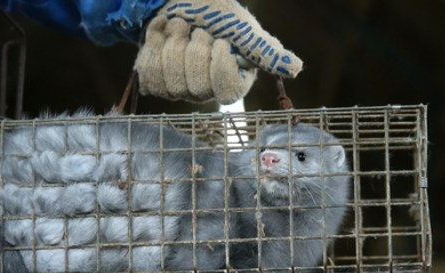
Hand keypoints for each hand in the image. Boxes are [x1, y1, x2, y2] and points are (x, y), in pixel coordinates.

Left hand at [134, 15, 256, 104]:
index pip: (227, 92)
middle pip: (196, 87)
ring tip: (180, 29)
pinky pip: (149, 76)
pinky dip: (153, 46)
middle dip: (194, 48)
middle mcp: (207, 90)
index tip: (219, 40)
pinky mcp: (156, 80)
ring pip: (170, 83)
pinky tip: (162, 35)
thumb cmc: (211, 8)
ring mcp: (180, 88)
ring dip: (173, 44)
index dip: (219, 63)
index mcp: (233, 80)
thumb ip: (264, 49)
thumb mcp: (241, 26)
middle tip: (198, 31)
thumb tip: (295, 69)